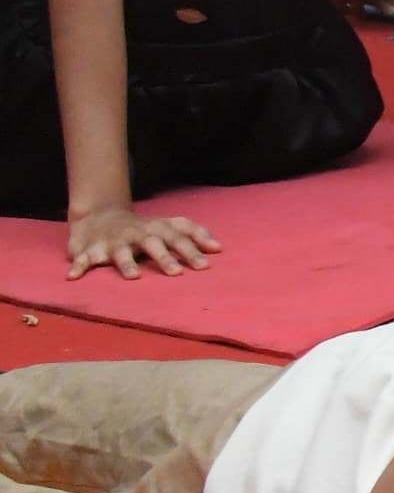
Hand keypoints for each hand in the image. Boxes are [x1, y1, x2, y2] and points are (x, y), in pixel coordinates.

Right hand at [62, 205, 216, 279]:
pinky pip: (83, 257)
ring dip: (126, 263)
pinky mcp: (90, 248)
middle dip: (164, 256)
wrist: (100, 215)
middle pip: (152, 243)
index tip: (206, 265)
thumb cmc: (144, 227)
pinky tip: (74, 276)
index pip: (177, 236)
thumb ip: (194, 234)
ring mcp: (113, 241)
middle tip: (177, 273)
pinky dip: (79, 265)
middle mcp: (136, 233)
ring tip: (133, 276)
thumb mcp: (169, 225)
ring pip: (120, 252)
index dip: (192, 249)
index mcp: (157, 228)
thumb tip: (220, 248)